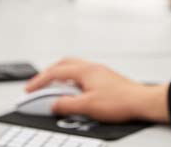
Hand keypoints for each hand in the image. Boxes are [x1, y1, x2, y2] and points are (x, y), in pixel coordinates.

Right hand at [25, 58, 169, 123]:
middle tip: (37, 85)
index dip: (39, 81)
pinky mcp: (104, 79)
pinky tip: (71, 91)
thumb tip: (53, 104)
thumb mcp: (87, 106)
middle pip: (63, 64)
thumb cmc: (120, 101)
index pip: (55, 72)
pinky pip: (81, 74)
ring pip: (72, 68)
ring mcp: (98, 72)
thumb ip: (67, 104)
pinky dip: (70, 80)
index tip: (29, 90)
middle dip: (47, 74)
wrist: (141, 101)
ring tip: (51, 88)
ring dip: (59, 76)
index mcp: (84, 70)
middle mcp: (91, 67)